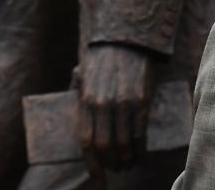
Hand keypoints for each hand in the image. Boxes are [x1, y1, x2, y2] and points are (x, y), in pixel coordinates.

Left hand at [79, 44, 152, 176]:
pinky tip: (140, 152)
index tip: (98, 176)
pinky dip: (140, 146)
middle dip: (110, 163)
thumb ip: (78, 93)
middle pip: (105, 145)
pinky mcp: (141, 99)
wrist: (126, 38)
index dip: (92, 163)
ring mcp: (123, 102)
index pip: (86, 141)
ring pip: (124, 142)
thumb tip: (73, 106)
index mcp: (86, 100)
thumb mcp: (84, 75)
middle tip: (116, 169)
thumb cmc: (102, 57)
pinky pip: (140, 130)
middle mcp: (104, 104)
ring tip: (128, 164)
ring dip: (127, 159)